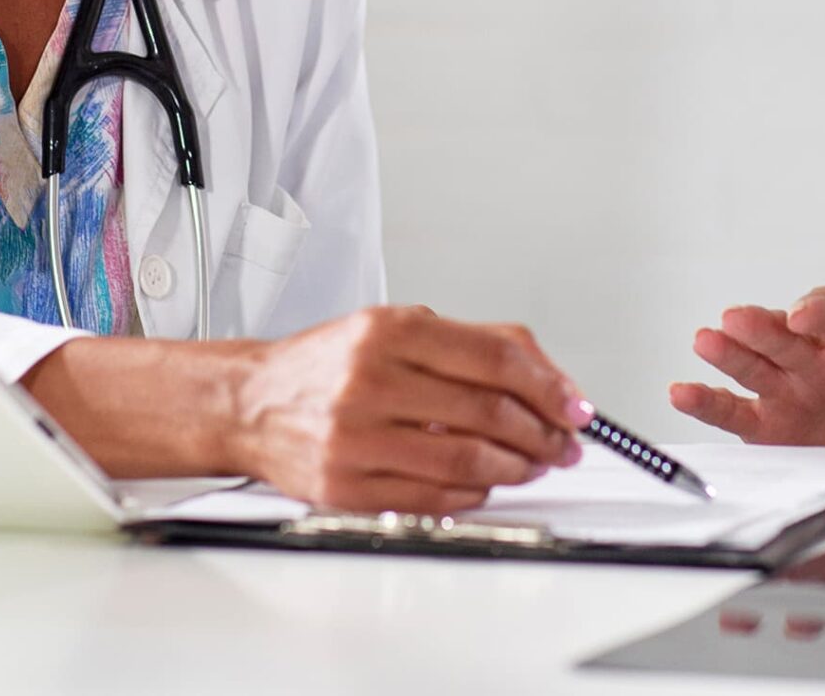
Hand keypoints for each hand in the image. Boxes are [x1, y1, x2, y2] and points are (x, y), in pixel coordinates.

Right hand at [226, 306, 587, 514]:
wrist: (248, 403)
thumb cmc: (325, 365)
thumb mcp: (395, 327)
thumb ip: (471, 343)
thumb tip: (548, 376)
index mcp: (389, 332)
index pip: (495, 358)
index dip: (549, 386)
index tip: (575, 406)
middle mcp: (371, 380)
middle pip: (488, 412)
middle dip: (542, 433)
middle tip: (564, 442)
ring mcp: (357, 437)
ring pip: (467, 461)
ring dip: (516, 468)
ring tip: (533, 463)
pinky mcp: (347, 487)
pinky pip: (434, 498)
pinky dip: (474, 493)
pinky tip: (484, 482)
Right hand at [668, 286, 824, 447]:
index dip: (817, 312)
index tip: (802, 317)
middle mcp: (812, 356)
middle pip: (782, 336)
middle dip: (760, 328)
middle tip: (736, 319)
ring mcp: (785, 387)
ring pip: (754, 366)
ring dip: (728, 353)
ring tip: (705, 340)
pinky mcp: (766, 423)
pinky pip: (735, 411)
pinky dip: (707, 402)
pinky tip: (681, 392)